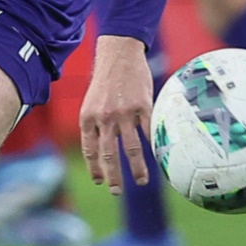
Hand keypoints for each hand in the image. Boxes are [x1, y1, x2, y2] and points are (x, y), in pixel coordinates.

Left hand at [79, 35, 153, 194]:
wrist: (118, 54)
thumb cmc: (106, 80)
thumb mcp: (92, 102)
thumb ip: (96, 123)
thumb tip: (101, 147)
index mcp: (88, 118)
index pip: (89, 150)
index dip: (94, 168)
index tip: (99, 181)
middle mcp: (104, 118)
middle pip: (108, 154)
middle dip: (113, 176)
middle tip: (116, 191)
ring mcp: (123, 114)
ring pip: (130, 148)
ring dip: (136, 169)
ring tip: (141, 182)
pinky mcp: (142, 107)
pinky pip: (148, 133)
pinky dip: (153, 148)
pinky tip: (157, 159)